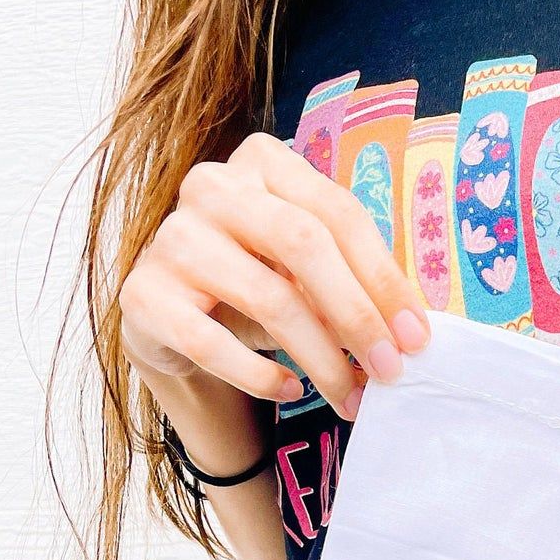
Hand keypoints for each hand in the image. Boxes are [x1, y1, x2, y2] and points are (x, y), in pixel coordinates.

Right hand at [119, 131, 429, 429]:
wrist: (175, 319)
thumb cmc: (258, 283)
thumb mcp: (308, 271)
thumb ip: (351, 282)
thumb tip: (408, 332)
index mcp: (264, 163)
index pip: (338, 214)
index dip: (383, 277)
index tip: (416, 336)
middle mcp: (213, 187)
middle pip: (303, 244)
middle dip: (357, 315)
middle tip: (390, 371)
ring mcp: (171, 237)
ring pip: (267, 298)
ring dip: (320, 358)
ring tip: (350, 396)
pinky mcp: (143, 294)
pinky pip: (212, 343)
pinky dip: (260, 375)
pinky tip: (290, 391)